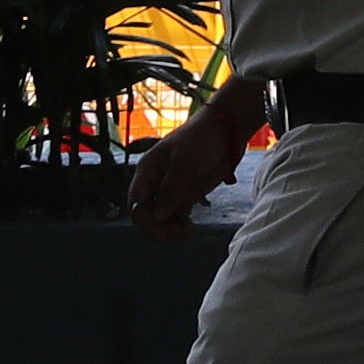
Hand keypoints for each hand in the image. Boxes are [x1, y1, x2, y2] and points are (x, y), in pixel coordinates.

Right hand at [130, 91, 257, 243]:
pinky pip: (177, 216)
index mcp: (148, 170)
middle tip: (176, 233)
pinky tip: (189, 227)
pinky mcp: (187, 194)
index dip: (144, 220)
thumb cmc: (201, 140)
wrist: (227, 130)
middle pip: (147, 214)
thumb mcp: (184, 163)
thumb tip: (157, 217)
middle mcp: (156, 181)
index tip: (161, 232)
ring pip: (162, 218)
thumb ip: (170, 191)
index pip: (136, 203)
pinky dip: (180, 225)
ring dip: (170, 229)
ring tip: (187, 231)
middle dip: (158, 227)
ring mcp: (172, 189)